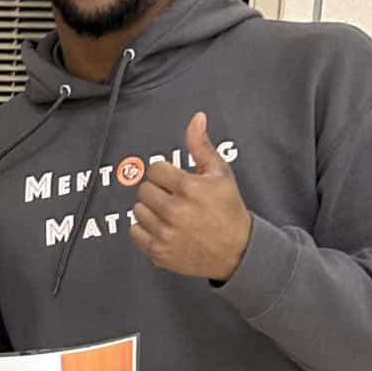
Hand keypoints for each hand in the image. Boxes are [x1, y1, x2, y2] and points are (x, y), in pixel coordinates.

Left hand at [129, 112, 251, 281]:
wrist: (237, 250)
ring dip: (151, 210)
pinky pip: (134, 231)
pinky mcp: (158, 251)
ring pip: (137, 209)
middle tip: (176, 198)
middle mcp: (175, 211)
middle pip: (144, 189)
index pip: (154, 169)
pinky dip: (146, 229)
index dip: (166, 174)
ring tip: (172, 214)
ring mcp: (165, 233)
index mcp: (189, 188)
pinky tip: (164, 227)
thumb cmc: (228, 210)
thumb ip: (201, 146)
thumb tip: (196, 119)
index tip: (177, 182)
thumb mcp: (220, 173)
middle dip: (159, 191)